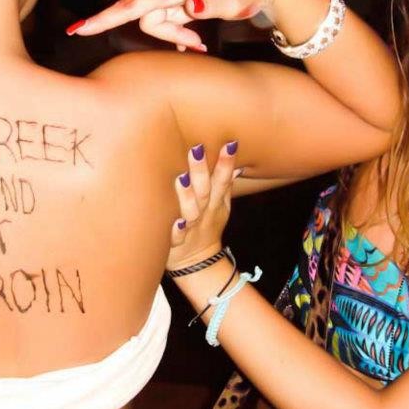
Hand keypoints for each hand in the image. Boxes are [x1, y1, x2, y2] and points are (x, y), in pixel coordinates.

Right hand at [69, 0, 288, 51]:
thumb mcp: (236, 0)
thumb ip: (210, 4)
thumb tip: (187, 4)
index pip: (134, 4)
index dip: (105, 19)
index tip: (79, 29)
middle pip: (145, 19)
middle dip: (167, 36)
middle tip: (197, 46)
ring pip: (153, 20)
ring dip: (174, 35)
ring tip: (199, 42)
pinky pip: (161, 16)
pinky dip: (175, 30)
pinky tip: (193, 39)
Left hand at [167, 141, 239, 271]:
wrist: (198, 264)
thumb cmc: (206, 225)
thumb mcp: (221, 205)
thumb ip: (225, 182)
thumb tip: (233, 154)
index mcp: (216, 203)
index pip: (223, 180)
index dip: (226, 163)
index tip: (229, 143)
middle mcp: (205, 214)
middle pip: (205, 191)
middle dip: (201, 170)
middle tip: (196, 149)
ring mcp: (191, 229)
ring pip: (190, 212)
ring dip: (187, 197)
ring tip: (182, 178)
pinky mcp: (176, 244)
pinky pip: (176, 238)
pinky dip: (176, 231)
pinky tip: (175, 222)